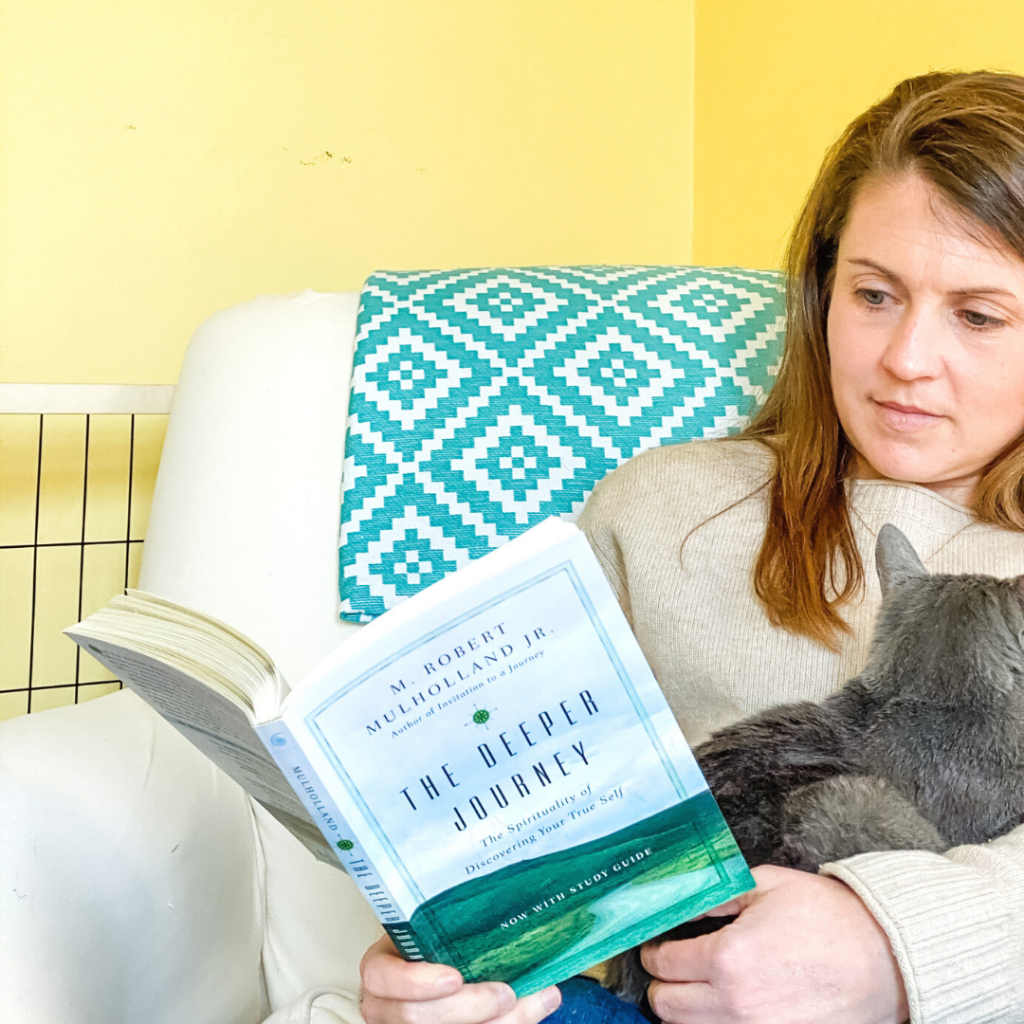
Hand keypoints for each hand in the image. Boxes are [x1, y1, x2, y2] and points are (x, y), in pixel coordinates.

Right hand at [359, 935, 561, 1023]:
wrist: (436, 968)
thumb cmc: (433, 943)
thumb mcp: (432, 931)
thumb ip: (458, 928)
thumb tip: (519, 921)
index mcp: (380, 968)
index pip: (380, 977)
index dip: (416, 982)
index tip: (455, 977)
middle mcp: (384, 1005)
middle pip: (414, 1017)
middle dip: (468, 1008)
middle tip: (507, 994)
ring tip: (532, 1003)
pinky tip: (528, 1012)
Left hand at [643, 865, 908, 1023]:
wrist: (885, 960)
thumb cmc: (828, 919)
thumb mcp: (765, 886)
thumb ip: (715, 895)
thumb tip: (679, 901)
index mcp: (728, 958)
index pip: (663, 964)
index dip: (653, 950)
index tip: (657, 944)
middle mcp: (735, 1004)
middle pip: (666, 1005)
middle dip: (663, 981)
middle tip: (673, 964)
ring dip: (685, 1007)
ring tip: (698, 984)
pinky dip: (714, 1023)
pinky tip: (724, 1004)